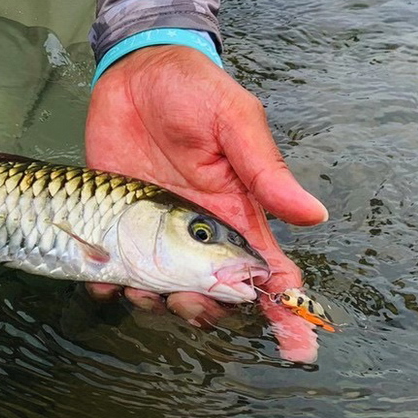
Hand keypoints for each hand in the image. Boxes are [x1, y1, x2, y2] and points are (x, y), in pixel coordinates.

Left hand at [84, 45, 327, 362]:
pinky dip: (109, 286)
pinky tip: (104, 281)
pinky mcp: (115, 220)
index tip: (298, 346)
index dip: (287, 310)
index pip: (268, 270)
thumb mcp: (233, 119)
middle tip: (189, 300)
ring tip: (143, 291)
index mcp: (235, 210)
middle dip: (207, 309)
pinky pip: (113, 268)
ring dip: (158, 305)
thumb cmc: (193, 89)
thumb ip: (264, 167)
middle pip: (213, 293)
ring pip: (163, 290)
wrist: (135, 70)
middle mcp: (198, 230)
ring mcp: (154, 229)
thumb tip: (313, 214)